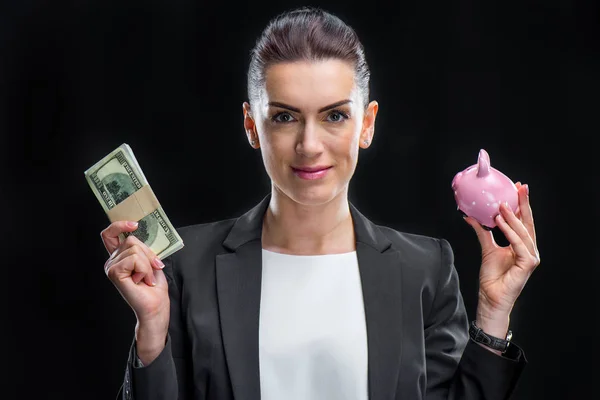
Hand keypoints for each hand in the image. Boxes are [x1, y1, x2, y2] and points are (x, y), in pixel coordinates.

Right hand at [101, 221, 169, 327]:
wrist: (155, 306)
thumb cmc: (154, 286)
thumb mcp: (150, 261)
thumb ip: (143, 248)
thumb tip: (142, 232)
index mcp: (119, 257)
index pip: (110, 234)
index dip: (119, 225)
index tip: (135, 225)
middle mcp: (112, 261)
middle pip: (131, 240)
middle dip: (148, 253)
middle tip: (152, 269)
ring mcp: (111, 267)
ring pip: (135, 249)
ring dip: (148, 264)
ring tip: (146, 278)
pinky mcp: (114, 273)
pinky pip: (135, 259)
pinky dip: (145, 269)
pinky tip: (143, 281)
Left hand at [463, 182, 540, 336]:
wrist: (490, 296)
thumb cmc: (492, 276)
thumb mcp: (486, 248)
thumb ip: (482, 232)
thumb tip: (470, 216)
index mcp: (521, 244)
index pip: (523, 220)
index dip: (521, 204)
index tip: (517, 187)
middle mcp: (529, 249)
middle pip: (528, 222)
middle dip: (524, 204)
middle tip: (520, 188)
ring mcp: (530, 256)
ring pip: (523, 232)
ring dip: (512, 218)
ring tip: (502, 205)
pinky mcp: (528, 264)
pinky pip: (518, 244)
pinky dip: (510, 233)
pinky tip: (500, 223)